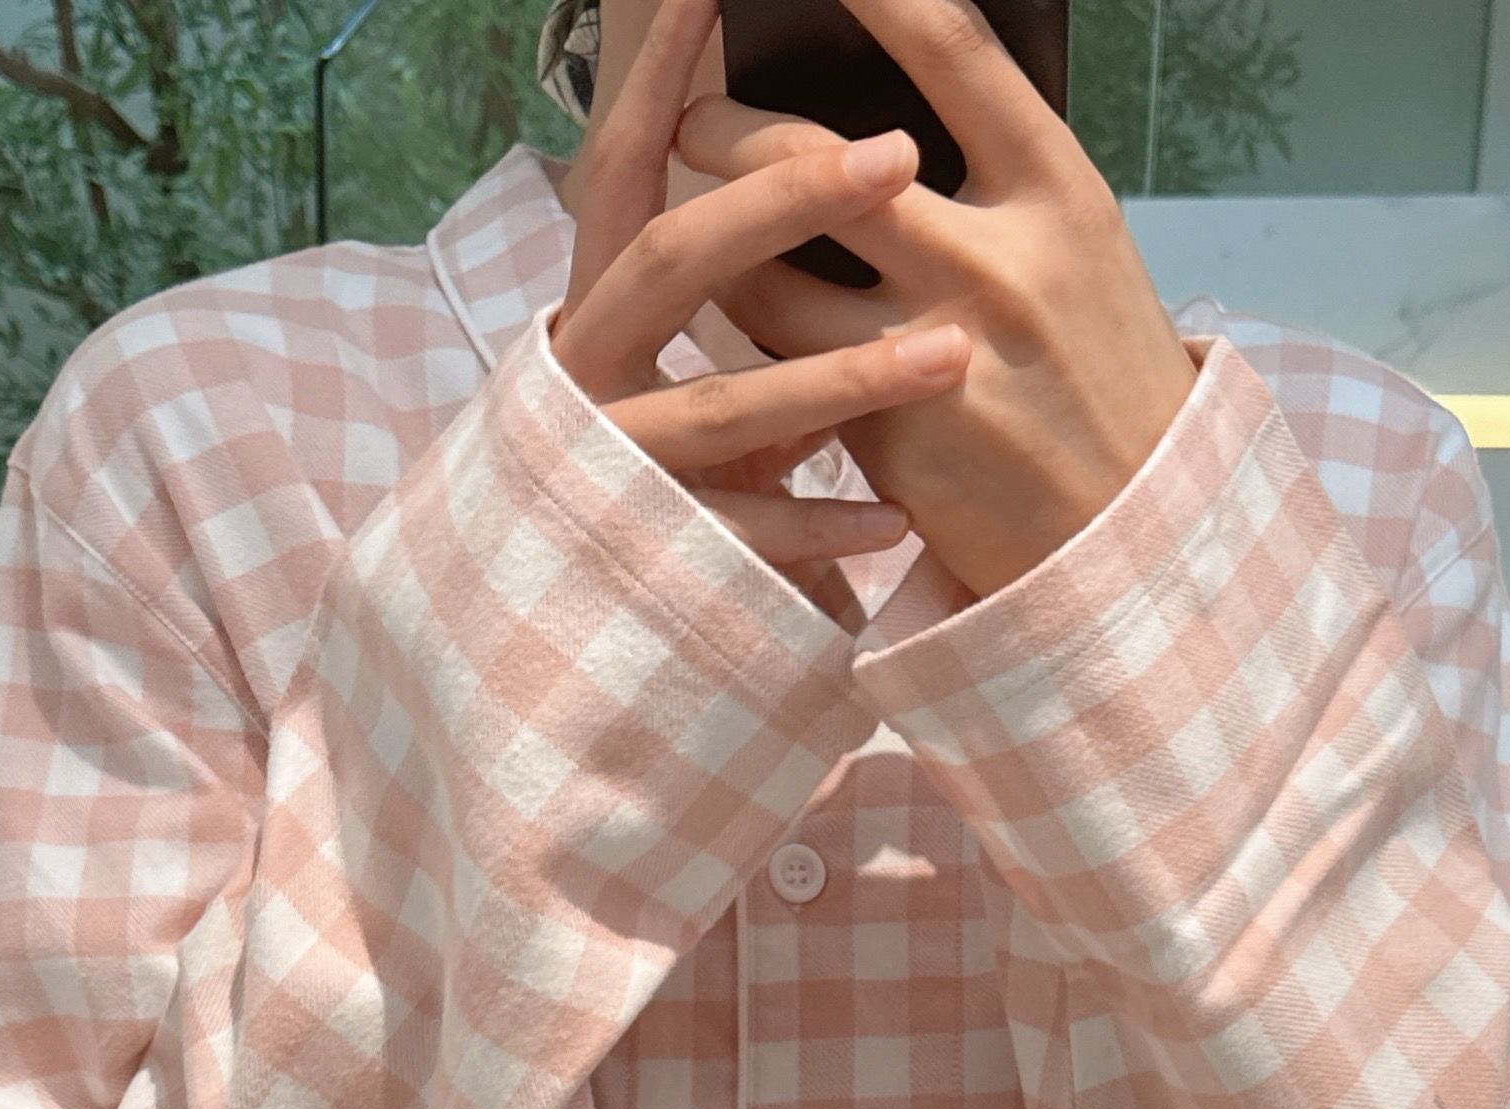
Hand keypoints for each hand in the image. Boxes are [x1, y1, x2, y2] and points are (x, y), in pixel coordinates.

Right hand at [547, 0, 973, 600]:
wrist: (559, 634)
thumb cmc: (668, 469)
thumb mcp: (686, 368)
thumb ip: (741, 298)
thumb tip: (845, 185)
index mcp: (594, 301)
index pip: (622, 165)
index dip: (659, 74)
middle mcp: (591, 368)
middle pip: (672, 259)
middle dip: (780, 201)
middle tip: (894, 156)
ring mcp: (618, 466)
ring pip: (722, 410)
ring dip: (841, 381)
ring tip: (950, 354)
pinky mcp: (657, 561)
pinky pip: (750, 541)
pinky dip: (827, 527)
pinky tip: (899, 523)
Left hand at [672, 0, 1202, 601]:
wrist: (1126, 537)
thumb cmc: (1100, 377)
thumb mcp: (1081, 252)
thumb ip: (999, 182)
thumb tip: (890, 115)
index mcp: (1059, 192)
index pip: (954, 53)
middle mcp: (996, 261)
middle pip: (817, 160)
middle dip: (731, 128)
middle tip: (698, 122)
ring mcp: (933, 351)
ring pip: (769, 271)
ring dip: (714, 240)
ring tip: (701, 226)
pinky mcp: (884, 434)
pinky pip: (779, 362)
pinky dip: (748, 333)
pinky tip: (740, 319)